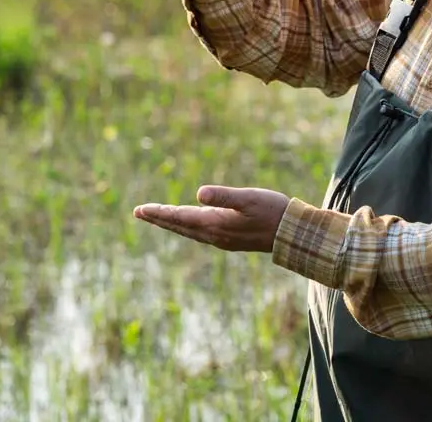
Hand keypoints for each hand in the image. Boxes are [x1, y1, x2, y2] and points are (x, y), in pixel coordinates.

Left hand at [132, 185, 289, 252]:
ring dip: (171, 223)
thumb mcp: (248, 198)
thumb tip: (198, 193)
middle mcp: (214, 235)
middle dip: (159, 218)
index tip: (140, 210)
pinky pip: (199, 233)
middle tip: (138, 212)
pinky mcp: (229, 239)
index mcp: (215, 224)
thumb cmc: (272, 211)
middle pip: (179, 226)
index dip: (159, 212)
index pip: (179, 217)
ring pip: (188, 231)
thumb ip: (223, 196)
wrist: (293, 234)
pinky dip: (186, 226)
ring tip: (156, 216)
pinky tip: (187, 223)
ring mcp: (222, 239)